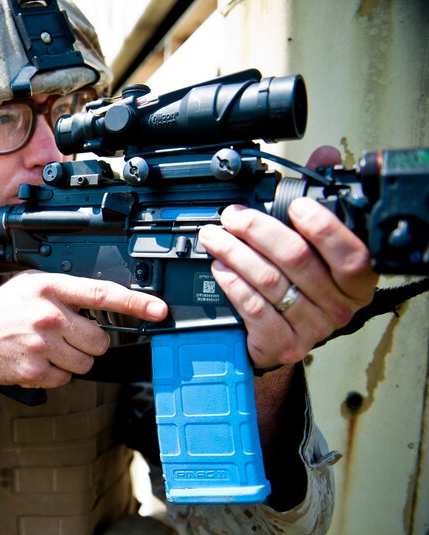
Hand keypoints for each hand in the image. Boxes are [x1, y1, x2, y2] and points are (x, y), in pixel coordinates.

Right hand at [0, 271, 167, 397]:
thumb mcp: (30, 285)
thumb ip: (65, 292)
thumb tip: (102, 302)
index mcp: (50, 288)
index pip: (102, 294)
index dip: (136, 303)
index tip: (159, 309)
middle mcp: (49, 315)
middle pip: (99, 340)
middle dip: (89, 343)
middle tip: (66, 337)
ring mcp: (42, 345)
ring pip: (85, 363)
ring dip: (72, 360)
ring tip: (46, 348)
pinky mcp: (35, 370)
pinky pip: (65, 379)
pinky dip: (55, 375)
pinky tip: (35, 361)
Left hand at [198, 146, 377, 368]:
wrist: (286, 336)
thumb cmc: (304, 285)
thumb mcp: (320, 246)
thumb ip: (322, 199)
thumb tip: (325, 155)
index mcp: (357, 281)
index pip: (350, 254)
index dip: (323, 228)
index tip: (295, 206)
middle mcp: (339, 307)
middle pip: (296, 260)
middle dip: (258, 230)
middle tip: (232, 215)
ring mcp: (311, 328)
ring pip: (268, 280)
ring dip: (235, 252)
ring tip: (214, 236)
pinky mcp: (281, 343)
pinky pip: (253, 308)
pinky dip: (232, 284)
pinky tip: (219, 268)